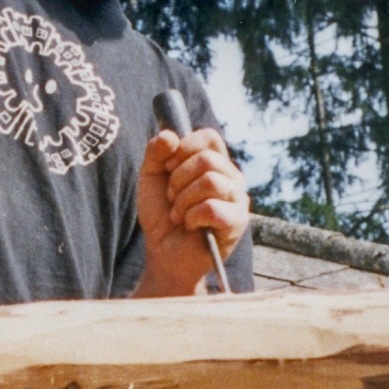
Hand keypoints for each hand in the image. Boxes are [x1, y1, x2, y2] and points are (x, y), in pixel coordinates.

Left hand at [136, 126, 248, 294]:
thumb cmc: (161, 214)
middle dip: (178, 179)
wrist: (163, 253)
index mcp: (214, 162)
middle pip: (207, 159)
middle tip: (172, 197)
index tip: (167, 167)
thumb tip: (170, 136)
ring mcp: (237, 199)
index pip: (209, 137)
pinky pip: (213, 207)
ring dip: (184, 200)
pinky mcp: (238, 221)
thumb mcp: (150, 177)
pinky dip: (192, 217)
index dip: (184, 147)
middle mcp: (230, 177)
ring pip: (211, 181)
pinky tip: (190, 226)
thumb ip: (155, 152)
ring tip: (179, 214)